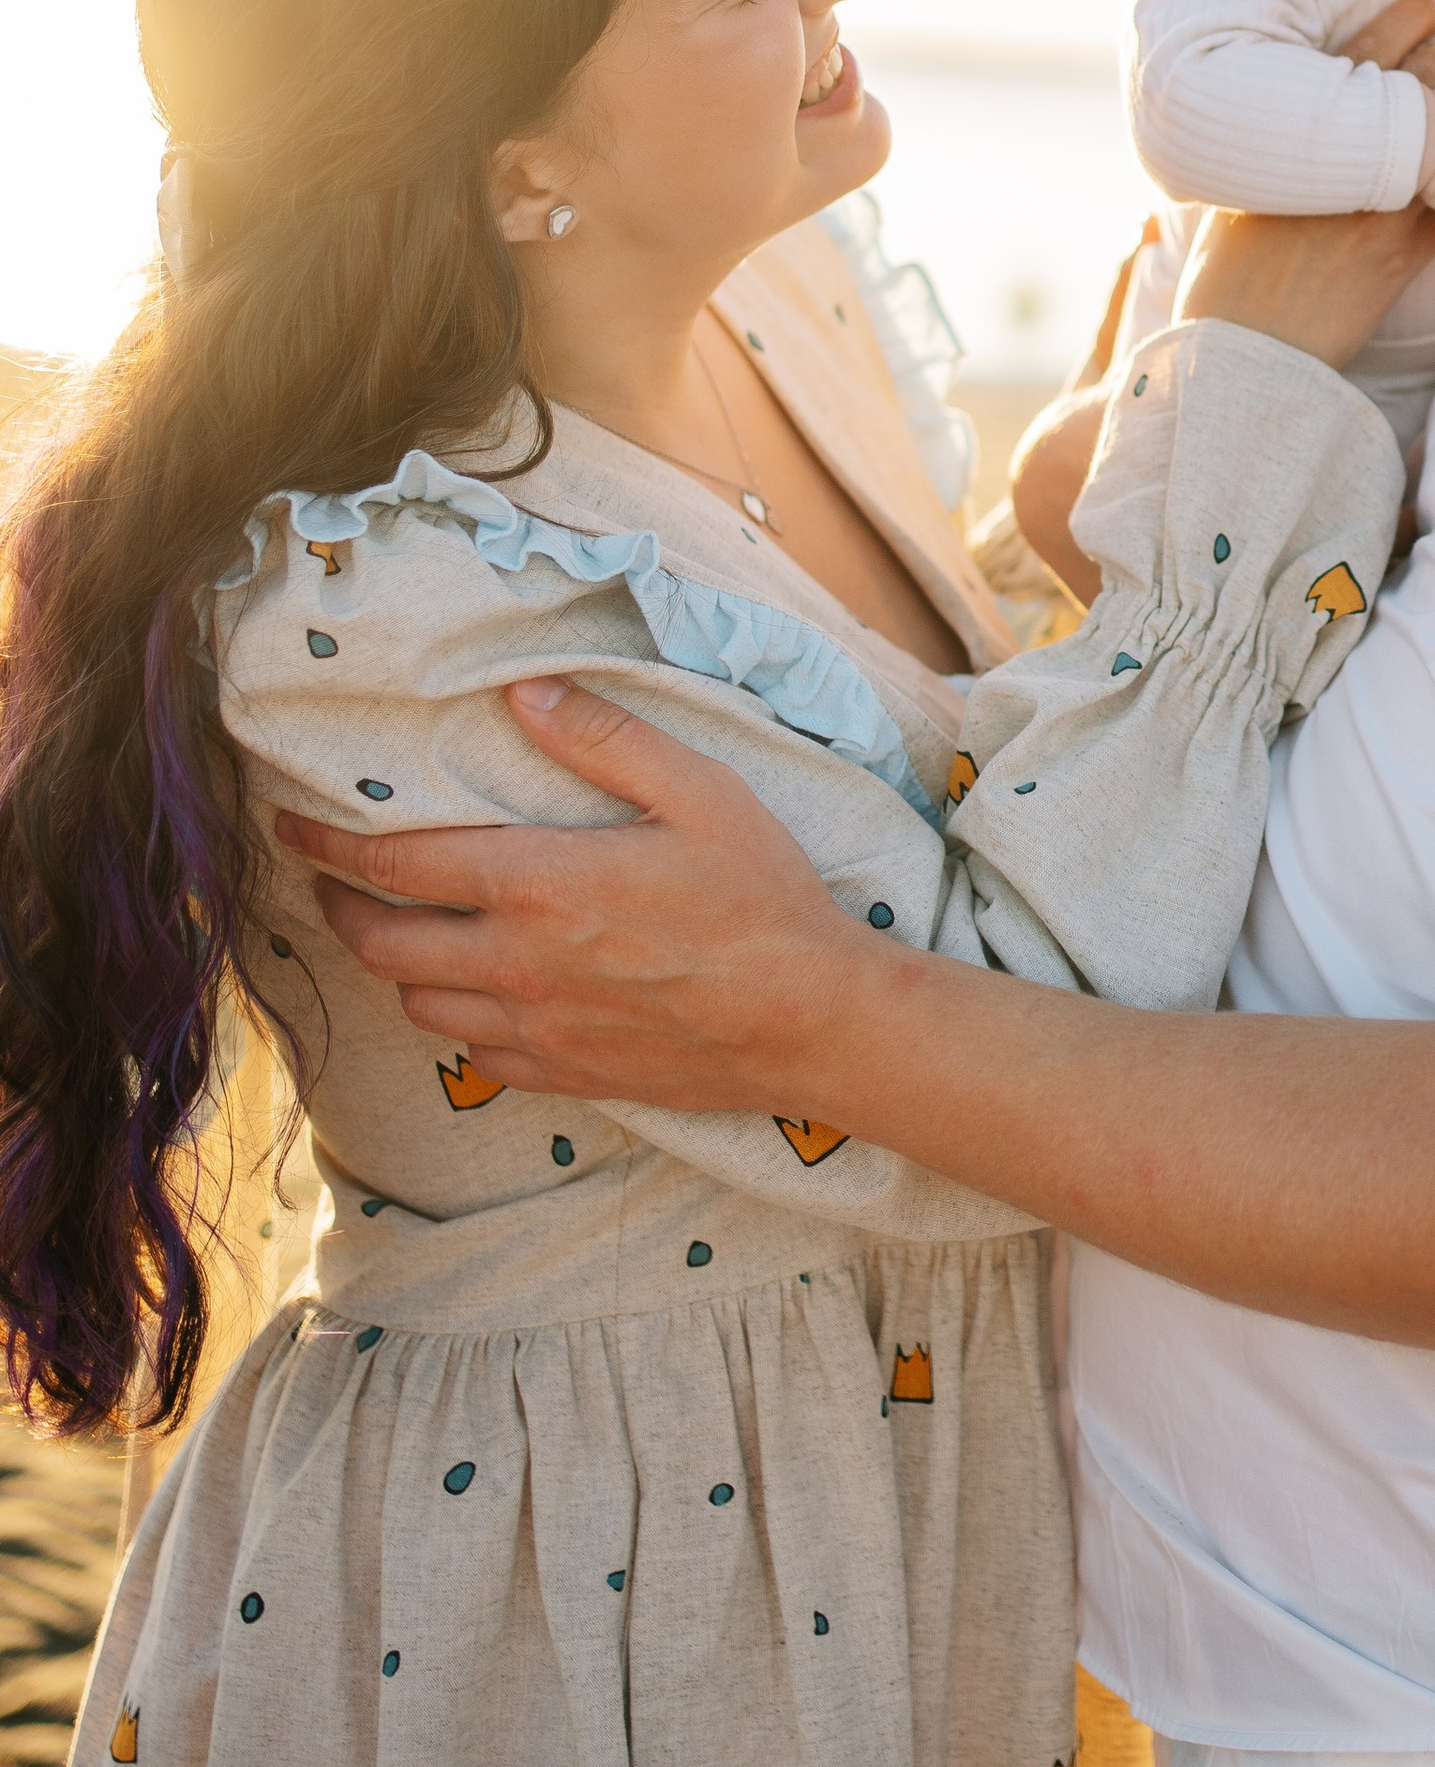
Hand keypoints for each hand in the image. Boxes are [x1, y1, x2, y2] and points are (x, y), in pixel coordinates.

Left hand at [274, 677, 862, 1106]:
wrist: (812, 1020)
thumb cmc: (763, 898)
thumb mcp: (699, 791)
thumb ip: (604, 739)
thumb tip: (521, 693)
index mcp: (539, 883)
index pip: (397, 862)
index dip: (329, 843)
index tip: (290, 824)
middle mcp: (519, 962)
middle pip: (382, 944)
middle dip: (338, 908)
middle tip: (329, 881)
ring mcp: (538, 1025)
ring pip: (418, 1004)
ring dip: (394, 967)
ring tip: (398, 934)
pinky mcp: (566, 1072)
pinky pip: (475, 1054)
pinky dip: (456, 1022)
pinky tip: (475, 998)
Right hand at [1163, 0, 1434, 359]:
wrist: (1242, 352)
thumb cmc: (1223, 285)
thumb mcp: (1230, 207)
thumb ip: (1258, 170)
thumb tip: (1260, 145)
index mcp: (1293, 140)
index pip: (1354, 62)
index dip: (1400, 28)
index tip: (1431, 5)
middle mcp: (1340, 165)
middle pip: (1410, 93)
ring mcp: (1375, 209)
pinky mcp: (1398, 259)